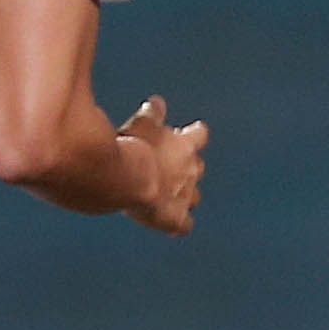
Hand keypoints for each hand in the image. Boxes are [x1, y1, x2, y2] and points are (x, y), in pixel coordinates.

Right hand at [116, 94, 207, 234]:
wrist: (129, 177)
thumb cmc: (134, 145)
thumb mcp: (141, 123)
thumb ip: (152, 113)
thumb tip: (157, 102)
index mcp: (186, 146)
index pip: (199, 136)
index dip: (195, 135)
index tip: (192, 132)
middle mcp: (191, 170)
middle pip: (198, 168)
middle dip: (188, 167)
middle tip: (171, 166)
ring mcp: (184, 196)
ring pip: (195, 197)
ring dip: (185, 195)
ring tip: (170, 196)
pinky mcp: (174, 218)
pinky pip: (183, 225)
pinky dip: (179, 225)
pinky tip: (172, 227)